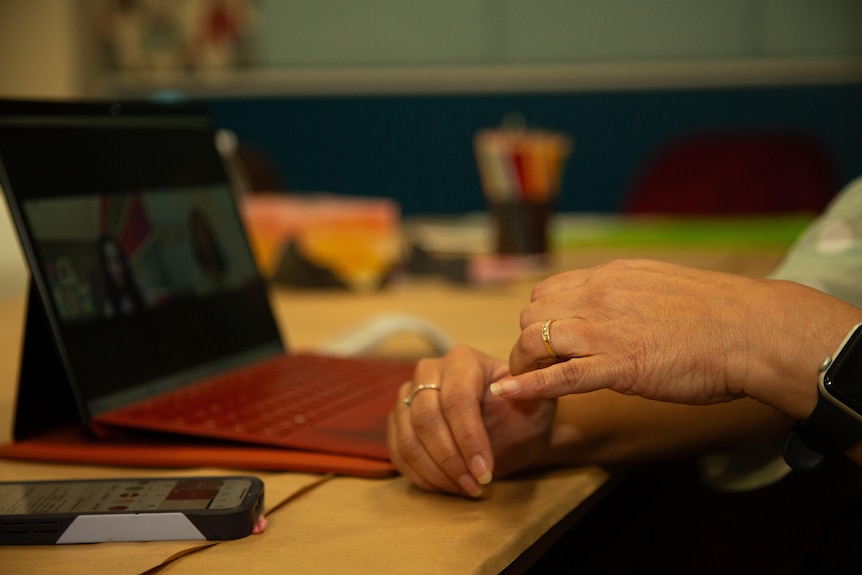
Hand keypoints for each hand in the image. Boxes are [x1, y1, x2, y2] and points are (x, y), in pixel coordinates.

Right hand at [387, 344, 555, 497]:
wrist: (512, 430)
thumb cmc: (524, 415)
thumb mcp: (537, 402)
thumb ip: (530, 390)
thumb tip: (510, 388)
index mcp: (463, 360)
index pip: (457, 399)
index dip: (468, 438)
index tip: (485, 471)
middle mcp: (429, 370)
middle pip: (426, 418)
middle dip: (450, 459)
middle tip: (475, 485)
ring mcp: (408, 395)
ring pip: (408, 438)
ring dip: (436, 472)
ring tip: (465, 488)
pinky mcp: (398, 421)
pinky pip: (398, 452)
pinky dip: (421, 476)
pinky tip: (447, 487)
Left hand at [493, 259, 861, 419]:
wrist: (751, 330)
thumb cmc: (717, 314)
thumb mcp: (661, 285)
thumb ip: (628, 293)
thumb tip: (614, 303)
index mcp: (611, 276)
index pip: (548, 291)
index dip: (540, 318)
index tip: (544, 339)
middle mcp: (599, 296)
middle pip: (533, 314)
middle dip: (528, 341)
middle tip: (534, 365)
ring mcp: (606, 329)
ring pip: (536, 339)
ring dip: (523, 363)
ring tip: (525, 384)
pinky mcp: (618, 364)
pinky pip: (560, 374)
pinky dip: (529, 384)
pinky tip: (506, 393)